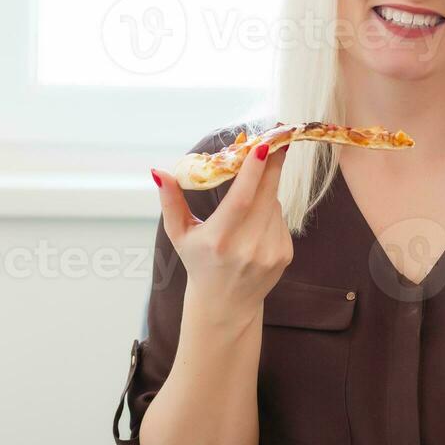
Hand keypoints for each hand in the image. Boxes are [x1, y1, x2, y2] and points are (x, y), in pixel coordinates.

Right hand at [151, 143, 292, 324]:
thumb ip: (170, 202)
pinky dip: (270, 210)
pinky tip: (256, 220)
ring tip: (250, 193)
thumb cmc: (199, 262)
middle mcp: (247, 247)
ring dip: (266, 190)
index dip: (253, 171)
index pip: (241, 199)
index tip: (262, 146)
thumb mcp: (179, 234)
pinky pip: (280, 218)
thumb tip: (159, 171)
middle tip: (274, 140)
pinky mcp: (284, 255)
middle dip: (271, 165)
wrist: (225, 304)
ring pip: (274, 204)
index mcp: (219, 240)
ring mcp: (268, 252)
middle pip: (266, 194)